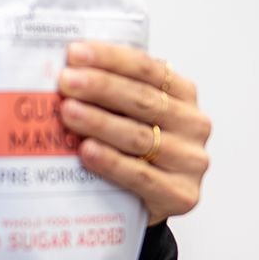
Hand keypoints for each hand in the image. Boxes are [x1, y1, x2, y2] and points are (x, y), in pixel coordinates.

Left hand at [57, 41, 211, 225]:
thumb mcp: (130, 115)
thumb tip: (67, 70)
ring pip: (139, 136)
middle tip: (66, 82)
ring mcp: (190, 160)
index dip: (110, 59)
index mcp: (182, 94)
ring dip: (100, 122)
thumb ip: (112, 93)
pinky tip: (87, 151)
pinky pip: (140, 176)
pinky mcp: (181, 194)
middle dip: (100, 88)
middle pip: (142, 100)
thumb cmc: (134, 151)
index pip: (146, 69)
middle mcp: (193, 124)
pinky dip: (111, 162)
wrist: (148, 205)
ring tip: (68, 112)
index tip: (75, 54)